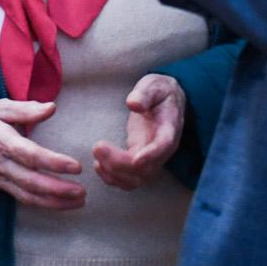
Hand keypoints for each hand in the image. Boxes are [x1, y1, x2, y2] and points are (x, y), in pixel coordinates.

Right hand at [0, 99, 85, 209]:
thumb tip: (51, 107)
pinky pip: (22, 198)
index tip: (75, 166)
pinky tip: (61, 204)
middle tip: (82, 191)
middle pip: (30, 180)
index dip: (52, 162)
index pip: (29, 154)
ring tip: (78, 201)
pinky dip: (42, 204)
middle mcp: (0, 162)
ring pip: (27, 195)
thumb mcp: (0, 106)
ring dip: (53, 201)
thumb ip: (26, 109)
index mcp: (1, 139)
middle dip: (57, 189)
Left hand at [92, 74, 184, 189]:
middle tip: (98, 147)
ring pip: (137, 179)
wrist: (168, 102)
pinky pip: (129, 180)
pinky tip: (99, 165)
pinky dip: (113, 178)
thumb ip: (144, 94)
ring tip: (96, 159)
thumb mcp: (154, 85)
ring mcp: (152, 159)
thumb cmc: (160, 92)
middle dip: (120, 163)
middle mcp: (163, 149)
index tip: (136, 160)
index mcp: (169, 128)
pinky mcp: (140, 162)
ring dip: (115, 174)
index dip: (151, 155)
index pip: (164, 146)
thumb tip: (133, 104)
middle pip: (146, 169)